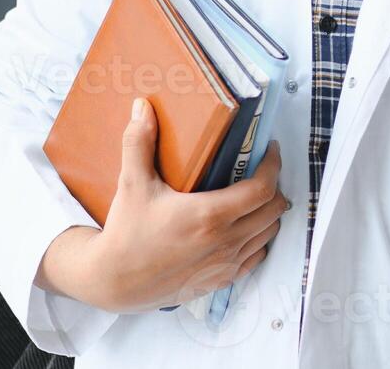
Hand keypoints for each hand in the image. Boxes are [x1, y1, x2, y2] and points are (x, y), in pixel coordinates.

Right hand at [36, 98, 288, 312]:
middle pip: (274, 209)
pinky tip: (247, 226)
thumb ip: (139, 143)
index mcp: (210, 216)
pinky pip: (258, 256)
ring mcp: (226, 264)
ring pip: (270, 232)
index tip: (270, 150)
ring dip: (269, 212)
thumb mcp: (132, 184)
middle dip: (275, 186)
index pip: (263, 188)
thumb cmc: (126, 233)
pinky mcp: (221, 280)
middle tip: (262, 170)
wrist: (114, 281)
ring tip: (256, 195)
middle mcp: (225, 242)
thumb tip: (142, 107)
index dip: (273, 165)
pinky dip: (260, 238)